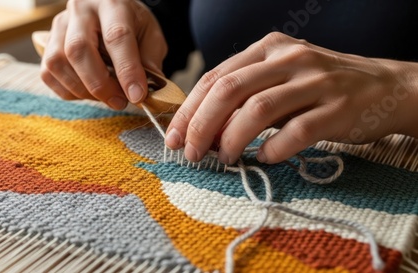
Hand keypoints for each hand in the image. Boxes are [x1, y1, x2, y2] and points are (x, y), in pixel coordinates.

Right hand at [40, 0, 166, 109]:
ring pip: (58, 62)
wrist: (111, 13)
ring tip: (106, 97)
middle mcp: (81, 10)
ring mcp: (59, 25)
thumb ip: (149, 61)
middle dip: (99, 84)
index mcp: (112, 3)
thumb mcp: (151, 36)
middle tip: (119, 102)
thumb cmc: (133, 25)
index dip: (127, 70)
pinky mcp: (47, 43)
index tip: (136, 95)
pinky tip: (88, 92)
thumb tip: (142, 91)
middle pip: (78, 49)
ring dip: (83, 89)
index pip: (116, 36)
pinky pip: (48, 74)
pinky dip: (69, 91)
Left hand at [165, 32, 417, 164]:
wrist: (384, 87)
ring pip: (258, 109)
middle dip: (202, 126)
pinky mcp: (337, 108)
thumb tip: (201, 128)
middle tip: (192, 154)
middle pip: (230, 90)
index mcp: (268, 49)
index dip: (190, 110)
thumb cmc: (319, 87)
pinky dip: (273, 149)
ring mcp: (315, 81)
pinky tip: (264, 158)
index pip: (215, 77)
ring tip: (224, 159)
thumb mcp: (279, 79)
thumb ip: (243, 96)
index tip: (175, 138)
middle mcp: (289, 58)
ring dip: (232, 139)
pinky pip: (297, 131)